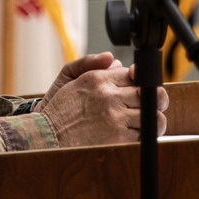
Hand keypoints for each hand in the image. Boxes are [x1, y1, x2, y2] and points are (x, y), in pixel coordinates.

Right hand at [36, 52, 168, 146]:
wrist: (45, 139)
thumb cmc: (57, 112)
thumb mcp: (67, 80)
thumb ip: (89, 63)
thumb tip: (112, 59)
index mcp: (97, 80)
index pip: (133, 75)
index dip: (141, 83)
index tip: (140, 91)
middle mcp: (108, 97)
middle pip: (148, 93)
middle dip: (153, 100)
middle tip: (150, 107)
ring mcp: (115, 118)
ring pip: (152, 116)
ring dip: (152, 121)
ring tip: (145, 124)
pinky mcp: (118, 140)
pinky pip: (143, 136)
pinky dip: (143, 137)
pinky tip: (134, 136)